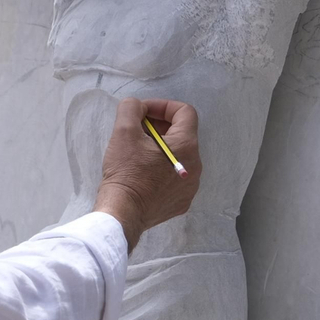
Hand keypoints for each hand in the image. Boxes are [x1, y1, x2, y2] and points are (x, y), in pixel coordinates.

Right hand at [93, 98, 201, 251]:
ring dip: (160, 148)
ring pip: (179, 156)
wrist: (123, 212)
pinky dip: (162, 168)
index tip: (143, 112)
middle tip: (136, 130)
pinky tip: (143, 172)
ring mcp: (190, 186)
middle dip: (159, 126)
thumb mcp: (124, 131)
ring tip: (138, 151)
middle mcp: (196, 166)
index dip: (162, 106)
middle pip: (181, 134)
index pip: (184, 112)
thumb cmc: (125, 171)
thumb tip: (137, 107)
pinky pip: (175, 176)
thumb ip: (132, 108)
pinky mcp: (181, 202)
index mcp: (187, 146)